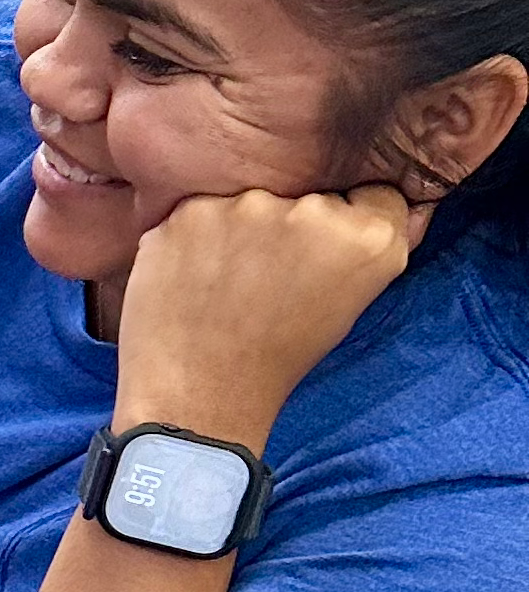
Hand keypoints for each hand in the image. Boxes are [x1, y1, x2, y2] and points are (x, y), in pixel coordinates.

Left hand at [114, 185, 417, 452]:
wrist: (198, 394)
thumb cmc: (275, 358)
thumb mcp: (347, 306)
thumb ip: (371, 248)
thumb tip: (401, 205)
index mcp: (367, 239)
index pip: (371, 197)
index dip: (343, 229)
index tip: (317, 260)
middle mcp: (312, 213)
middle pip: (306, 198)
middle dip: (287, 229)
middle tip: (264, 282)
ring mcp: (246, 208)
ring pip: (248, 202)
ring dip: (237, 231)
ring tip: (224, 286)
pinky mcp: (189, 213)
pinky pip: (197, 214)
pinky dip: (193, 240)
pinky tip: (191, 280)